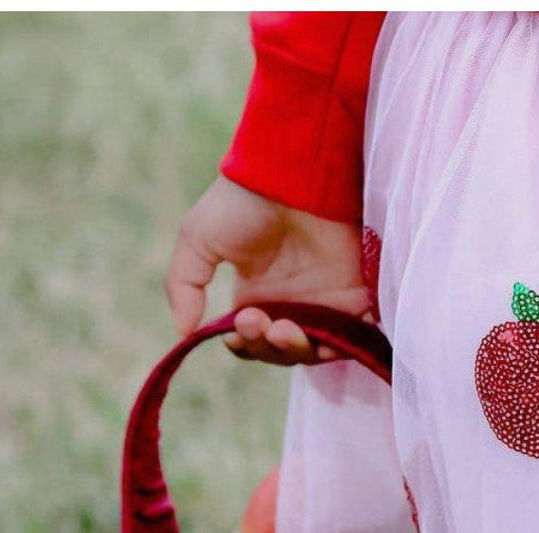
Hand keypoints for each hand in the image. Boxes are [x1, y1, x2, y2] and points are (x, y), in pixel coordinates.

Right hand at [164, 176, 368, 364]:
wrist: (290, 175)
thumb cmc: (243, 202)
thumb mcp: (198, 239)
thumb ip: (184, 285)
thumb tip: (183, 332)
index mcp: (257, 296)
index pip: (252, 341)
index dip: (244, 345)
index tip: (234, 332)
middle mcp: (291, 305)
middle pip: (281, 351)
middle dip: (267, 346)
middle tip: (257, 320)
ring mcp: (325, 303)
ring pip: (313, 350)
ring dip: (295, 349)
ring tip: (283, 329)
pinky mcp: (356, 298)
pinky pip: (352, 339)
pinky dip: (338, 348)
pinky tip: (319, 339)